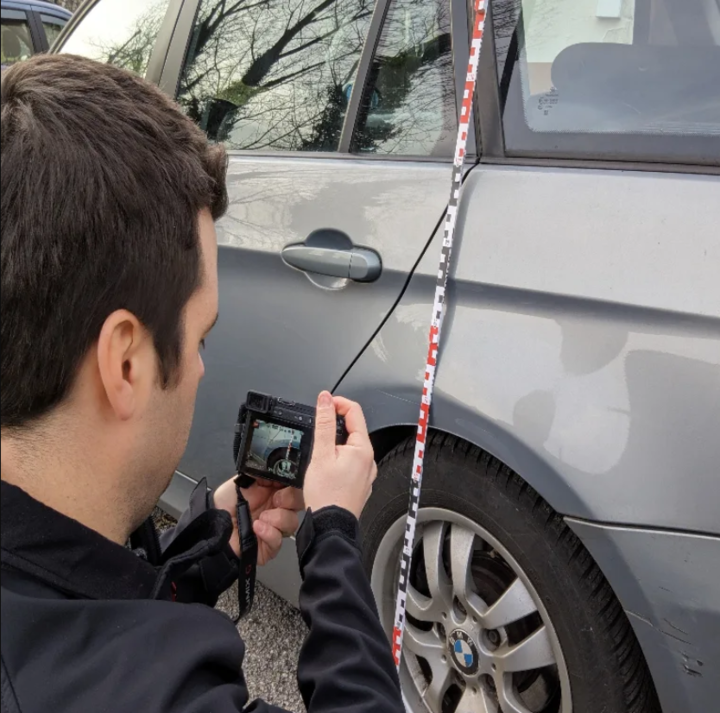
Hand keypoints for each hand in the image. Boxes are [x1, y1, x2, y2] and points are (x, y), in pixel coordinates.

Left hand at [213, 477, 304, 564]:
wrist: (213, 526)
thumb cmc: (224, 504)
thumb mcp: (242, 480)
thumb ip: (261, 472)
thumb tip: (275, 462)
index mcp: (274, 490)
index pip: (294, 485)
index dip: (294, 483)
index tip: (286, 481)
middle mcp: (278, 508)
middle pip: (300, 503)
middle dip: (290, 499)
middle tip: (276, 499)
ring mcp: (276, 527)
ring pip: (292, 522)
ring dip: (278, 518)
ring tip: (261, 517)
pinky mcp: (270, 544)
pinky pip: (279, 539)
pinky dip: (269, 532)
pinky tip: (256, 527)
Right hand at [303, 392, 376, 519]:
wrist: (330, 528)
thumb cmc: (326, 497)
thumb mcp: (320, 454)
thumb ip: (323, 423)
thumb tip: (326, 399)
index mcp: (363, 449)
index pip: (354, 411)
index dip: (337, 403)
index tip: (323, 403)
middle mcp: (369, 460)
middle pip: (352, 428)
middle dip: (334, 424)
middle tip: (316, 429)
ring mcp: (365, 473)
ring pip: (350, 446)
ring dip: (334, 442)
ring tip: (318, 453)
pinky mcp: (359, 483)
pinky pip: (350, 462)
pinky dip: (337, 457)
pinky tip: (325, 468)